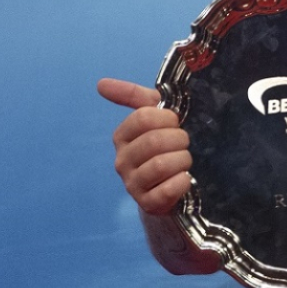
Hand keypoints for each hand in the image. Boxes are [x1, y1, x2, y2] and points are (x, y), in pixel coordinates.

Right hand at [98, 77, 192, 217]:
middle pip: (154, 141)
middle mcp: (122, 160)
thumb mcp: (155, 119)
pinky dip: (181, 182)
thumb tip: (101, 83)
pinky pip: (166, 190)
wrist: (169, 191)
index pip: (143, 117)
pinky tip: (185, 179)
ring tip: (185, 162)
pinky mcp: (147, 203)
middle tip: (184, 144)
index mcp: (122, 136)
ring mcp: (132, 184)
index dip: (167, 118)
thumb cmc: (165, 148)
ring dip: (182, 161)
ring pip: (161, 165)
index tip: (176, 123)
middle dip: (179, 140)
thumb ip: (134, 97)